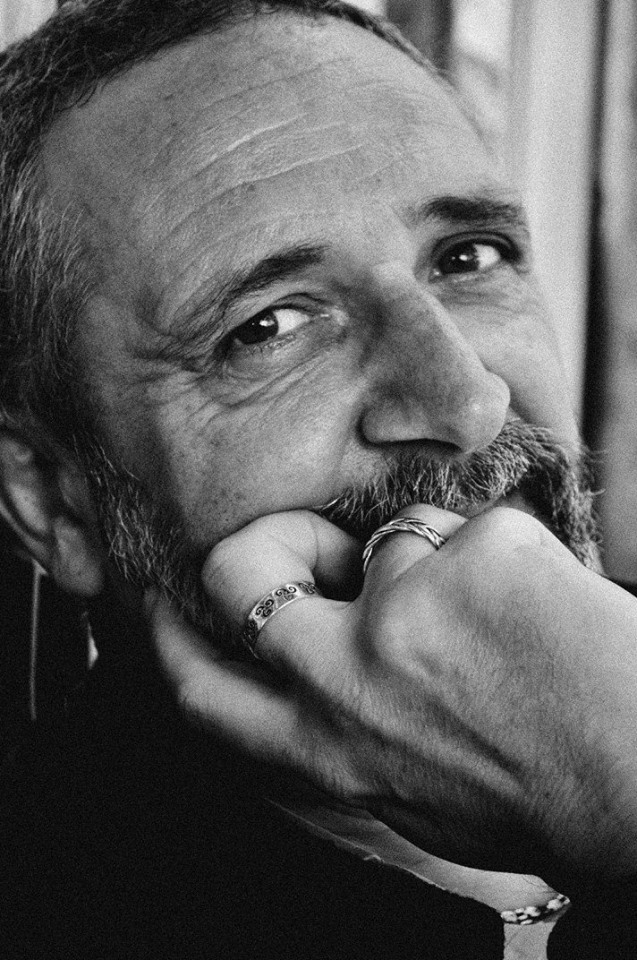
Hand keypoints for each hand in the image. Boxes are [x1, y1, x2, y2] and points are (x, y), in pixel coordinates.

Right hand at [147, 504, 636, 887]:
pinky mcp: (471, 556)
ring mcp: (404, 612)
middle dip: (268, 543)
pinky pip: (467, 529)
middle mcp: (345, 681)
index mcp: (327, 748)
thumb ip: (339, 732)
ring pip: (390, 538)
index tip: (163, 599)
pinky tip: (543, 610)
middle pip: (239, 571)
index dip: (171, 636)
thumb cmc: (535, 790)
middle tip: (321, 546)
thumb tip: (300, 672)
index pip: (203, 689)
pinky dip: (501, 557)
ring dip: (439, 564)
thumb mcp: (406, 790)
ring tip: (504, 622)